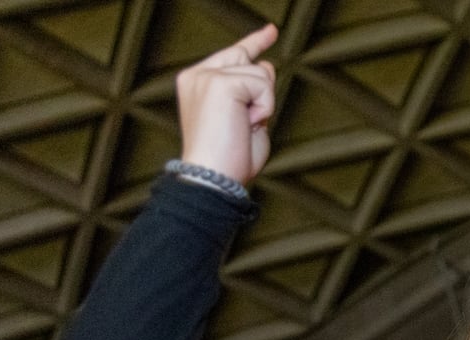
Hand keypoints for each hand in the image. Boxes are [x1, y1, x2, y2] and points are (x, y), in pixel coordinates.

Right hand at [176, 24, 278, 182]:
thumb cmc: (229, 160)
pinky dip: (263, 107)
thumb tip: (266, 66)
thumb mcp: (247, 121)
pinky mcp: (219, 81)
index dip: (255, 43)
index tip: (271, 31)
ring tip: (243, 127)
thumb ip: (254, 94)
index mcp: (199, 83)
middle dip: (262, 91)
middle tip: (247, 122)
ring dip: (263, 105)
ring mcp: (207, 75)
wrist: (213, 178)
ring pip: (260, 74)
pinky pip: (262, 85)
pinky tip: (246, 123)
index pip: (233, 54)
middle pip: (250, 60)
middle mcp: (198, 74)